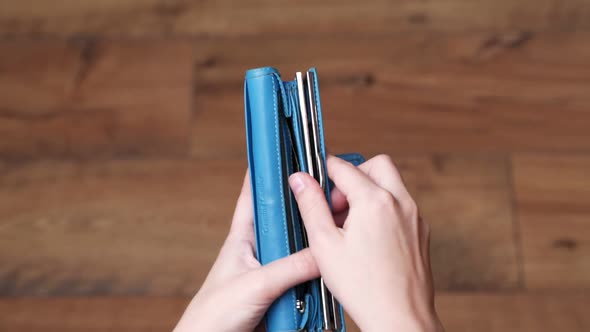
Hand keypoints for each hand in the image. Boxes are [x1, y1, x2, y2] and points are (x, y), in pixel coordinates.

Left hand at [174, 172, 319, 331]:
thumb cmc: (213, 315)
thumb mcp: (255, 284)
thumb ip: (290, 267)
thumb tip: (325, 252)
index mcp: (242, 237)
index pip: (254, 195)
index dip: (269, 172)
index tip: (288, 152)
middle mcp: (258, 250)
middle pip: (285, 219)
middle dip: (304, 207)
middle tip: (328, 192)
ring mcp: (270, 270)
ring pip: (297, 248)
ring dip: (312, 242)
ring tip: (334, 228)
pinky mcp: (279, 292)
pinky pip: (302, 275)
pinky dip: (315, 271)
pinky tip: (329, 265)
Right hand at [288, 155, 443, 331]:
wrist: (400, 317)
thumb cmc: (364, 287)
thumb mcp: (324, 244)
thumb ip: (311, 205)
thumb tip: (300, 179)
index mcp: (375, 201)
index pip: (344, 167)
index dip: (324, 171)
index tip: (314, 182)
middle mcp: (401, 202)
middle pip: (377, 165)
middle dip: (354, 175)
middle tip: (337, 203)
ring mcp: (414, 217)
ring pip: (391, 183)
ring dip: (369, 191)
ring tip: (350, 224)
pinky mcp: (421, 231)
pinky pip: (401, 205)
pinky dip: (383, 208)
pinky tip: (367, 237)